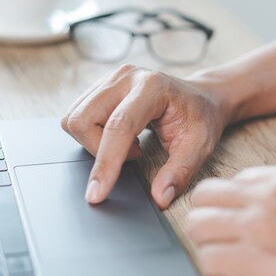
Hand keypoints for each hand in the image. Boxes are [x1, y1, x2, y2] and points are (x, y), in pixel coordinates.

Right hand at [61, 64, 231, 208]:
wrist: (201, 96)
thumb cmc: (200, 118)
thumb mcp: (200, 147)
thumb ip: (180, 172)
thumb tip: (160, 198)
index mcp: (152, 87)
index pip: (118, 127)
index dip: (106, 163)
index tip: (97, 194)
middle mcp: (126, 77)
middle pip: (84, 120)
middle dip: (99, 151)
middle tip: (135, 154)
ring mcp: (111, 78)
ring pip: (74, 118)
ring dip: (95, 143)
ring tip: (130, 144)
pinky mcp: (101, 85)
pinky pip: (78, 115)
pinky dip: (94, 135)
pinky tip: (122, 136)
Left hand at [187, 164, 275, 275]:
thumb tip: (262, 218)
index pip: (231, 183)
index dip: (232, 208)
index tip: (242, 227)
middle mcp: (267, 194)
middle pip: (204, 198)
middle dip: (210, 222)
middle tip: (228, 246)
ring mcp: (258, 226)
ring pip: (197, 227)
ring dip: (211, 247)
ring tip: (236, 266)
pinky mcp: (255, 262)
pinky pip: (208, 262)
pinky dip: (219, 274)